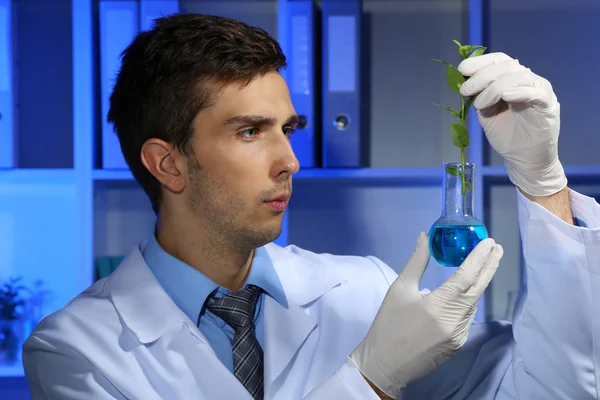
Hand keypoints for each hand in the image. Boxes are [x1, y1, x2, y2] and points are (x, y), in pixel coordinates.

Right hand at [349, 233, 502, 397]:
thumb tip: (424, 238)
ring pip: (474, 303)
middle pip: (478, 288)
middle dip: (490, 266)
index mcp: (438, 304)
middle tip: (497, 248)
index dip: (479, 257)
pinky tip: (465, 293)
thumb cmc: (389, 324)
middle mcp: (454, 320)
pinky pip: (467, 317)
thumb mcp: (400, 289)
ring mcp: (459, 334)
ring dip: (479, 284)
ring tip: (482, 265)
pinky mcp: (458, 344)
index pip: (466, 275)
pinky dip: (468, 302)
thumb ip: (416, 262)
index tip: (489, 242)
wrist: (385, 364)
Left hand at [458, 52, 566, 196]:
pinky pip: (537, 93)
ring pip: (519, 77)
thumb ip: (479, 96)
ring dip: (494, 87)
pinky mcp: (549, 106)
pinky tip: (506, 96)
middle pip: (506, 67)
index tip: (462, 69)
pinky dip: (520, 92)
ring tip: (479, 103)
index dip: (480, 62)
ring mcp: (539, 91)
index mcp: (512, 79)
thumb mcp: (486, 112)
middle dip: (481, 76)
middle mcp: (527, 80)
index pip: (499, 61)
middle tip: (465, 90)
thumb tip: (464, 82)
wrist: (523, 158)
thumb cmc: (505, 134)